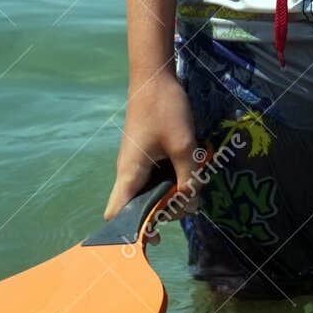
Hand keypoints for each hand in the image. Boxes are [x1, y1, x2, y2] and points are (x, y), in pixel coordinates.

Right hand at [103, 73, 202, 219]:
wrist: (156, 75)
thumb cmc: (164, 109)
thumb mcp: (183, 145)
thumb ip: (189, 178)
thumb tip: (192, 204)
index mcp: (130, 175)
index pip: (117, 216)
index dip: (131, 233)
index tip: (155, 237)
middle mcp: (130, 173)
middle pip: (141, 208)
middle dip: (166, 210)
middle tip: (190, 198)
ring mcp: (139, 163)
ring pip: (154, 191)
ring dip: (174, 191)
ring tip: (196, 180)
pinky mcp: (148, 154)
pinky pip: (160, 175)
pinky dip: (175, 176)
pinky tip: (193, 165)